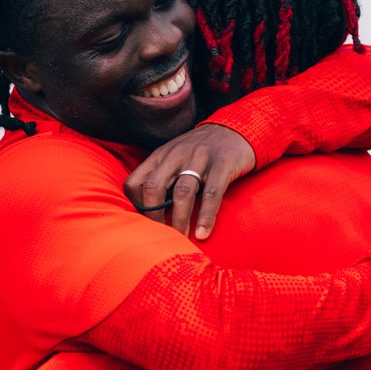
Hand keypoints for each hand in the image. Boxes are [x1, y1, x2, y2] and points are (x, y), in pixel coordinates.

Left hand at [123, 124, 255, 238]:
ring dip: (179, 220)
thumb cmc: (200, 153)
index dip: (136, 207)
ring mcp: (200, 157)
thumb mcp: (174, 158)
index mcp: (160, 156)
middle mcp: (176, 155)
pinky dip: (206, 216)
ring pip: (183, 192)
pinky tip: (202, 233)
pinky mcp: (223, 163)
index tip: (144, 225)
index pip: (134, 182)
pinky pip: (212, 193)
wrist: (235, 130)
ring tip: (181, 239)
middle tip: (161, 238)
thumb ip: (160, 178)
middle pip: (154, 187)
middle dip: (154, 216)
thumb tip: (147, 213)